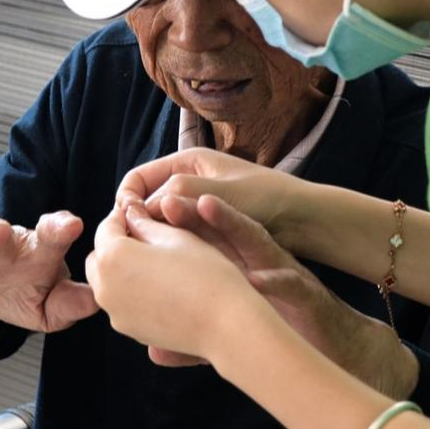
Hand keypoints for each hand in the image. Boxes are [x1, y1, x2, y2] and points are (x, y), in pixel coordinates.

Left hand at [87, 204, 266, 361]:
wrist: (226, 324)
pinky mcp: (130, 331)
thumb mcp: (177, 237)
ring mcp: (116, 313)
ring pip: (107, 283)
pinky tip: (163, 289)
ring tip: (156, 264)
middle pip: (99, 257)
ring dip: (122, 270)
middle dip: (117, 245)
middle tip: (148, 239)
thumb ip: (146, 223)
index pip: (107, 227)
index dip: (125, 216)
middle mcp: (105, 288)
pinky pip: (121, 304)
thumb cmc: (207, 275)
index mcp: (113, 257)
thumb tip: (132, 215)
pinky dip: (131, 293)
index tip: (142, 214)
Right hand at [116, 148, 307, 248]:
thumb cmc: (268, 199)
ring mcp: (195, 207)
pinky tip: (174, 265)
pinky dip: (171, 248)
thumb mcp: (222, 194)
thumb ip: (182, 195)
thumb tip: (144, 206)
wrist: (304, 220)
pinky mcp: (204, 229)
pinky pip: (177, 238)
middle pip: (145, 203)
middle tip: (136, 250)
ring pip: (160, 224)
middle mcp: (188, 182)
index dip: (126, 201)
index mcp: (187, 163)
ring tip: (155, 260)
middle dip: (137, 223)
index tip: (126, 226)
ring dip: (154, 239)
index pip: (137, 178)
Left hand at [159, 195, 418, 398]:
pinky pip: (292, 284)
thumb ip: (196, 339)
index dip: (176, 232)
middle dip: (197, 214)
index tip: (141, 219)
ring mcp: (287, 275)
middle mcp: (263, 265)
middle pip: (227, 233)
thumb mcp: (237, 334)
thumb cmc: (285, 335)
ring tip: (207, 206)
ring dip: (234, 225)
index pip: (206, 245)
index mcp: (242, 271)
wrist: (338, 349)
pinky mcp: (308, 296)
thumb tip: (152, 353)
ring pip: (259, 243)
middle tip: (167, 197)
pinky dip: (276, 281)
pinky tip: (257, 279)